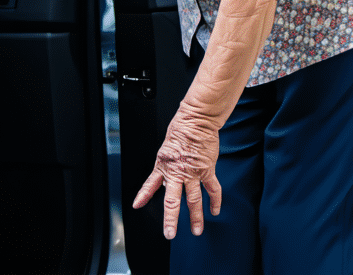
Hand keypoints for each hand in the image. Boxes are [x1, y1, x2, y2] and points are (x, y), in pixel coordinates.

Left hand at [132, 111, 222, 238]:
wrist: (196, 120)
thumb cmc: (181, 129)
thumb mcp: (165, 149)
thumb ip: (165, 166)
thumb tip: (164, 179)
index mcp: (164, 166)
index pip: (150, 184)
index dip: (143, 196)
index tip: (137, 205)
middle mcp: (177, 172)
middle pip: (173, 201)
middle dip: (171, 219)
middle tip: (170, 233)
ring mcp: (193, 173)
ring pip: (194, 200)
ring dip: (195, 217)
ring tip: (196, 230)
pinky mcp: (207, 170)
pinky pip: (212, 189)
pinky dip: (215, 201)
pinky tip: (214, 211)